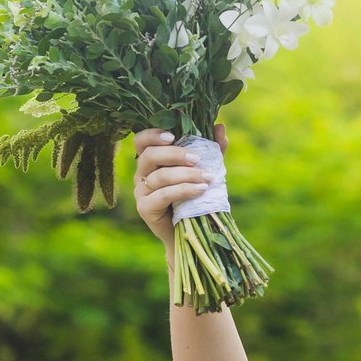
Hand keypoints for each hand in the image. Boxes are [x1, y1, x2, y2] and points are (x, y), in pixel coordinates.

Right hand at [133, 125, 227, 250]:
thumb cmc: (194, 198)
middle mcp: (141, 175)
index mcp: (150, 162)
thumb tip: (220, 127)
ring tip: (207, 178)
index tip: (174, 136)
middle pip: (150, 156)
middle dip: (175, 155)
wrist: (191, 233)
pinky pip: (163, 195)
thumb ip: (211, 150)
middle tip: (198, 159)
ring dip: (186, 175)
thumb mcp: (203, 171)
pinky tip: (200, 190)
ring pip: (160, 177)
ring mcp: (141, 192)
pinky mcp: (145, 209)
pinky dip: (183, 190)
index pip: (141, 141)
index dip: (153, 135)